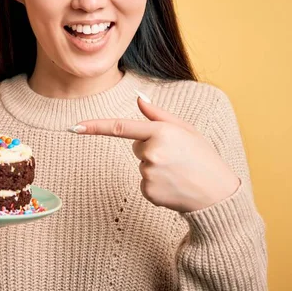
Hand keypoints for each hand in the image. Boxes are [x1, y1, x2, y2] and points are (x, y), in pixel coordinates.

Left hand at [69, 91, 239, 211]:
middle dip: (150, 149)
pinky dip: (156, 184)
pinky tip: (173, 185)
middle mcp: (151, 152)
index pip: (120, 127)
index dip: (94, 127)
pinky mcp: (148, 191)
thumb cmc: (203, 157)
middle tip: (176, 157)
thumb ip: (158, 115)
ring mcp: (148, 174)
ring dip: (155, 167)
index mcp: (161, 132)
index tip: (74, 127)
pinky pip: (143, 183)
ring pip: (141, 165)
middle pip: (136, 146)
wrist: (217, 193)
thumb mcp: (186, 129)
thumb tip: (138, 99)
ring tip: (178, 172)